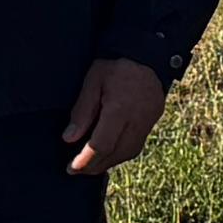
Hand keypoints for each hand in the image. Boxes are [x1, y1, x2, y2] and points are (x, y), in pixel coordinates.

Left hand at [62, 58, 170, 176]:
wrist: (146, 52)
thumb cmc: (116, 64)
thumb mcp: (92, 81)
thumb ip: (82, 111)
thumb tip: (69, 138)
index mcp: (120, 110)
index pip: (101, 145)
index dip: (85, 160)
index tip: (70, 167)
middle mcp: (137, 121)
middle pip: (115, 154)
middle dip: (94, 166)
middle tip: (75, 169)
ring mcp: (148, 122)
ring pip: (128, 153)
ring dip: (108, 162)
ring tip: (90, 164)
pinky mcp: (153, 120)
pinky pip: (136, 145)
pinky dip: (120, 153)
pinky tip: (108, 152)